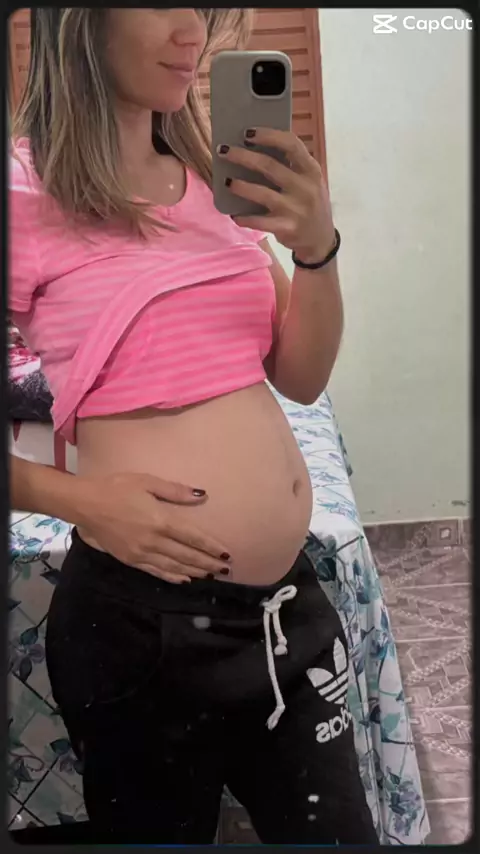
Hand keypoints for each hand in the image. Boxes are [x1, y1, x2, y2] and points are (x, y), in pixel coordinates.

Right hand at [75, 472, 231, 583]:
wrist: (86, 505)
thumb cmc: (117, 488)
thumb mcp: (147, 481)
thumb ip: (175, 491)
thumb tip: (202, 496)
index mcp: (161, 520)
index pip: (193, 537)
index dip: (211, 547)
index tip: (227, 554)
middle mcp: (154, 541)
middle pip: (187, 555)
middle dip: (208, 563)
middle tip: (225, 569)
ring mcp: (141, 553)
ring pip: (174, 567)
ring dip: (194, 572)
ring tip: (211, 575)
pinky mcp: (131, 560)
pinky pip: (156, 572)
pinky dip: (172, 577)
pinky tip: (184, 579)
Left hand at [217, 128, 335, 262]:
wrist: (321, 239)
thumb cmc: (308, 203)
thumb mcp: (308, 182)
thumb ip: (290, 167)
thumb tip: (253, 148)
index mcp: (311, 170)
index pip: (291, 144)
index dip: (268, 135)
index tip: (247, 132)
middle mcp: (305, 187)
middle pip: (269, 166)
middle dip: (243, 156)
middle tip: (224, 151)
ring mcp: (296, 209)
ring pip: (262, 193)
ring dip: (241, 186)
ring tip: (227, 182)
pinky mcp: (287, 228)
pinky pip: (260, 222)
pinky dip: (245, 218)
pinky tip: (234, 215)